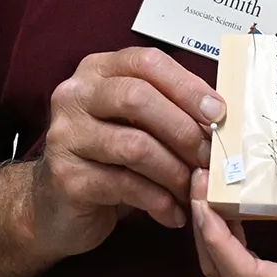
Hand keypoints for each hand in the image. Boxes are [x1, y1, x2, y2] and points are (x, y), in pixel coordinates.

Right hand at [28, 47, 224, 258]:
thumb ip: (167, 108)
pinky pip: (124, 185)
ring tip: (195, 189)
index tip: (218, 113)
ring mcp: (65, 136)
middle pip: (138, 98)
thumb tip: (220, 114)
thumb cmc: (107, 156)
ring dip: (175, 170)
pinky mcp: (66, 178)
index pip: (147, 63)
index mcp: (97, 71)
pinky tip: (174, 213)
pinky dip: (159, 201)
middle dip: (183, 129)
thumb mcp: (135, 122)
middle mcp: (75, 96)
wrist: (57, 204)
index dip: (186, 85)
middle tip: (209, 156)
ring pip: (134, 145)